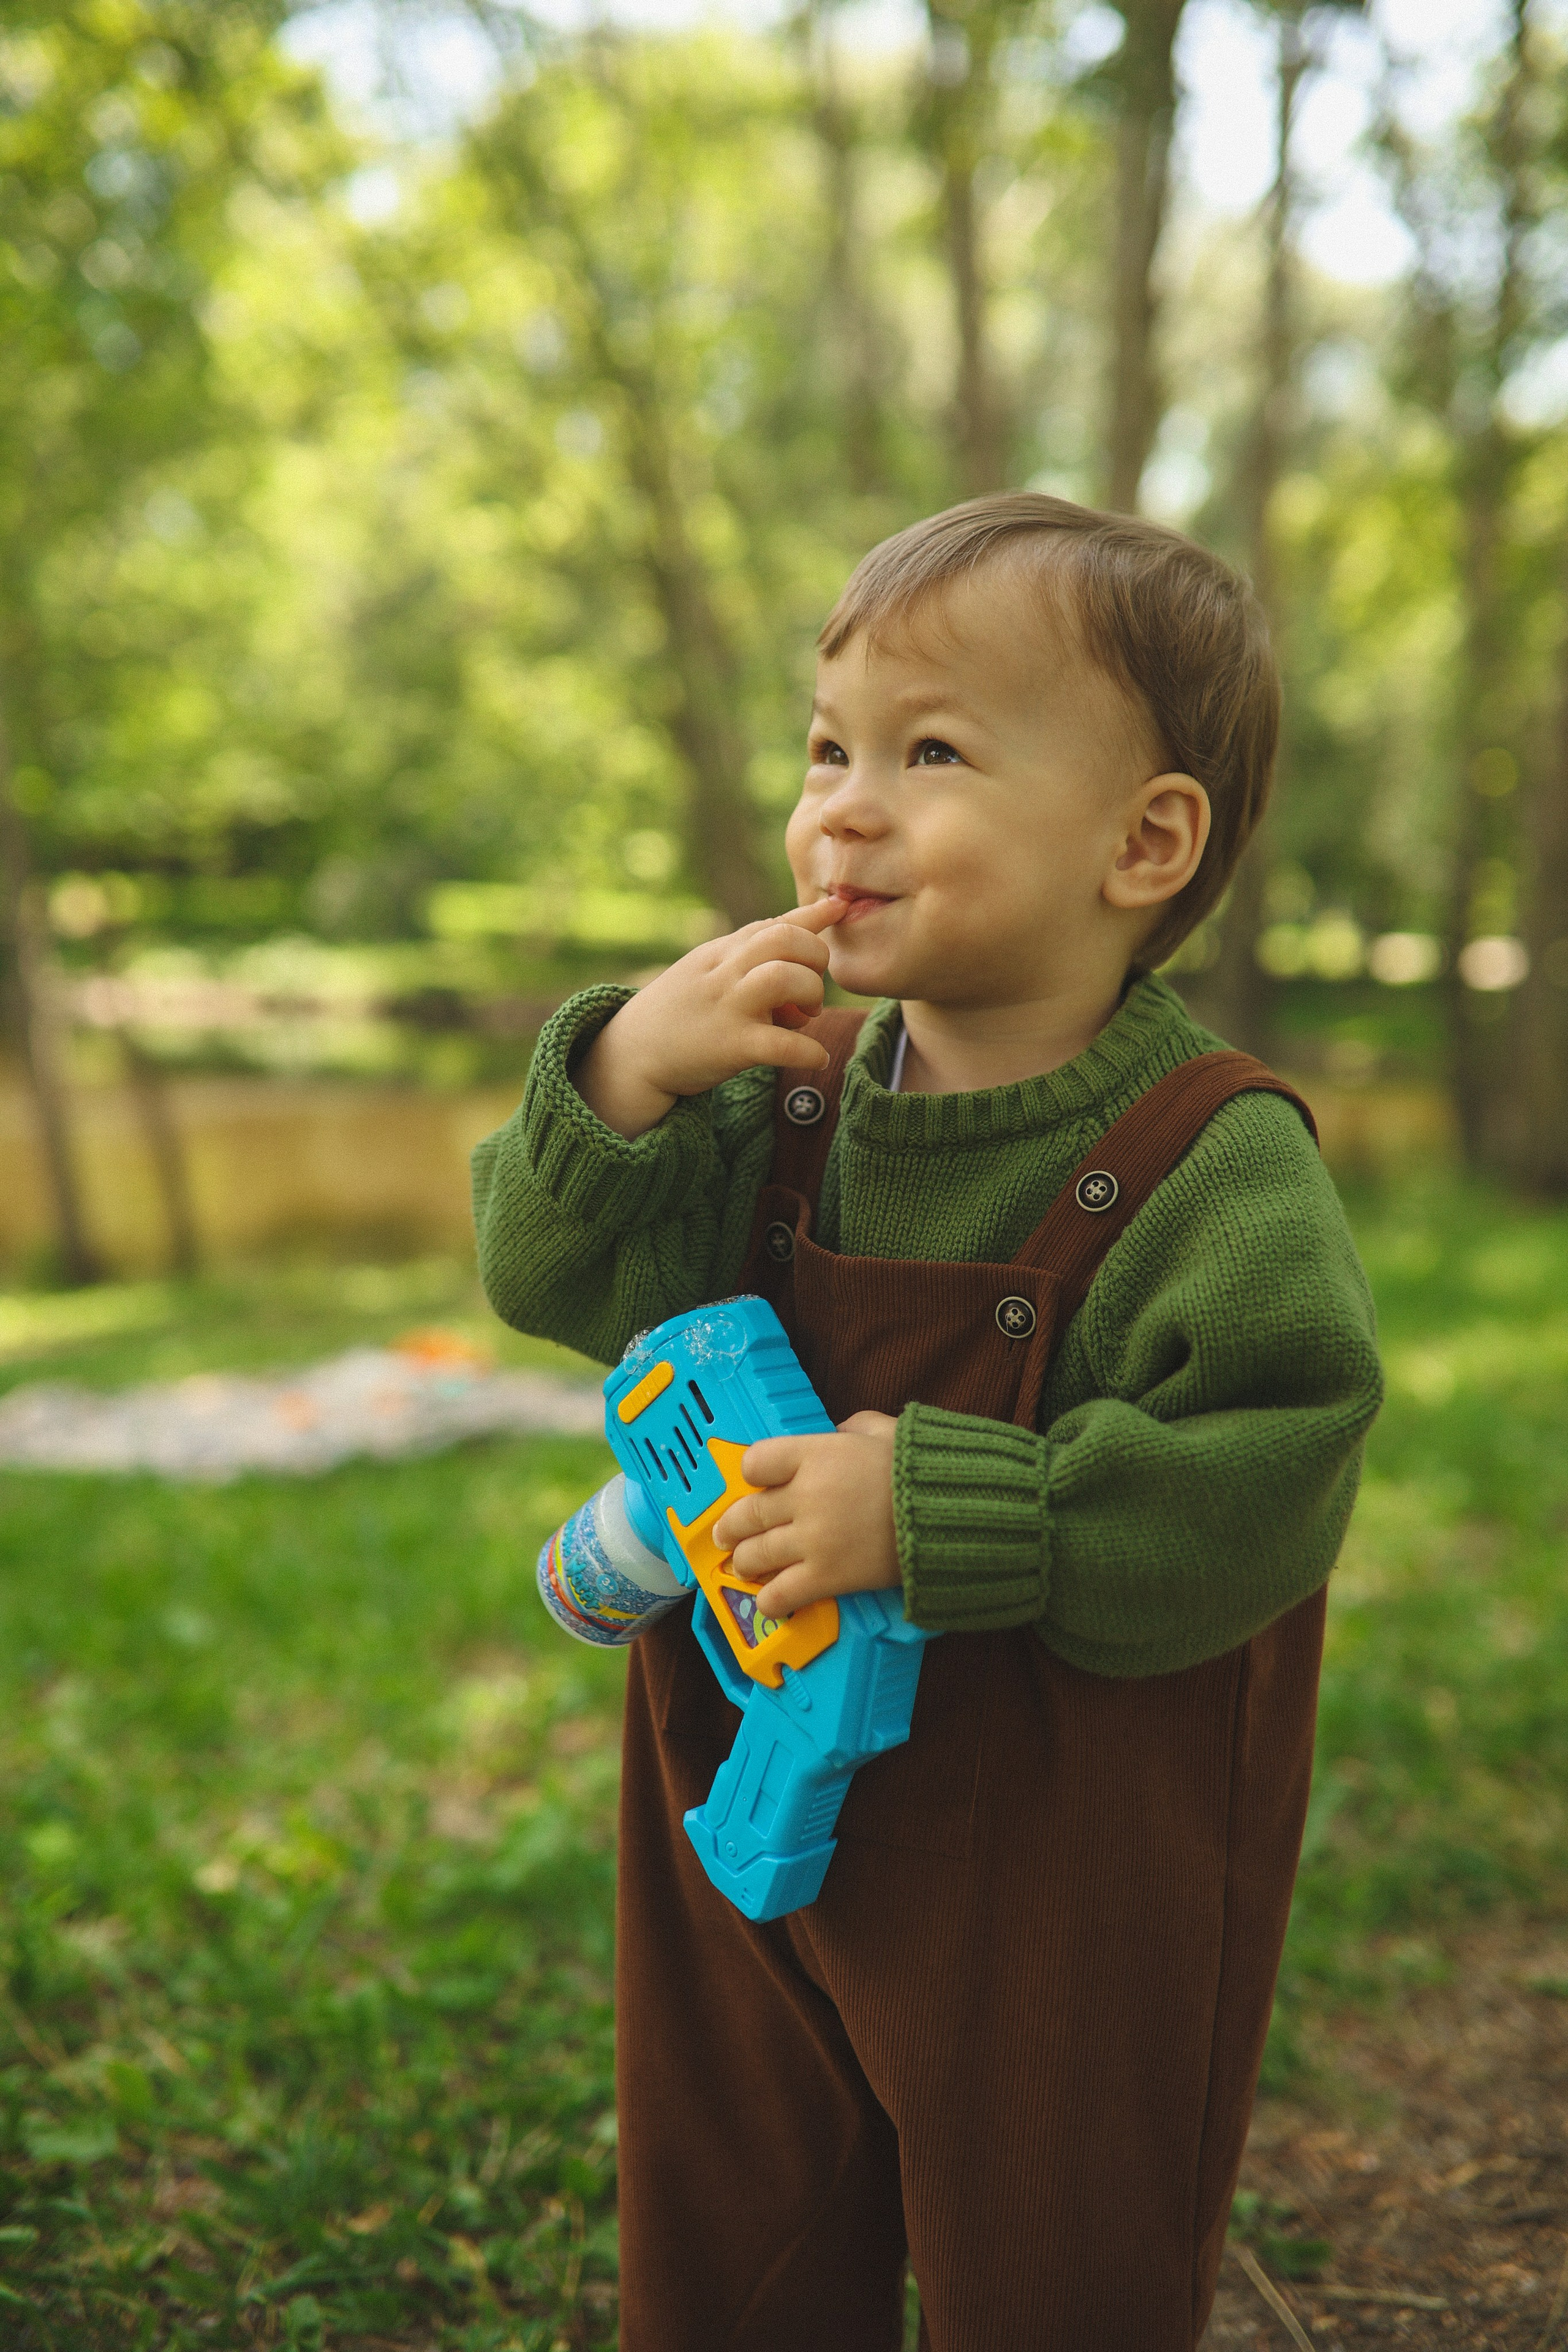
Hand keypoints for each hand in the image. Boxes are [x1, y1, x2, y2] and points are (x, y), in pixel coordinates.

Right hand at [576, 899, 844, 1139]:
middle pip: (785, 940)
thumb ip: (748, 953)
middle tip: (809, 991)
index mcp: (721, 953)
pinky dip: (809, 1051)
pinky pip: (782, 1044)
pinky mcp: (730, 1046)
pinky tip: (814, 1057)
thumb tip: (800, 939)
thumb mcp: (706, 970)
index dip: (811, 915)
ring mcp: (727, 1007)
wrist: (630, 1054)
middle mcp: (724, 972)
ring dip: (809, 994)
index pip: (772, 924)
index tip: (840, 907)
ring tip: (804, 1017)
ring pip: (784, 979)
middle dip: (814, 958)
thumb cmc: (679, 1013)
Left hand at [711, 1412, 901, 1617]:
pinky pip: (780, 1594)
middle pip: (747, 1513)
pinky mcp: (826, 1577)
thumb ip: (850, 1429)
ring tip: (744, 1565)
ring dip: (745, 1562)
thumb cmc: (921, 1469)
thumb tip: (836, 1434)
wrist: (950, 1514)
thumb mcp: (883, 1431)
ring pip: (755, 1555)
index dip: (751, 1473)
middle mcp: (804, 1496)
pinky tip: (771, 1599)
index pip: (755, 1462)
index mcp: (815, 1455)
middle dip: (731, 1526)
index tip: (753, 1482)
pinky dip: (770, 1599)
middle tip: (727, 1533)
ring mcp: (812, 1540)